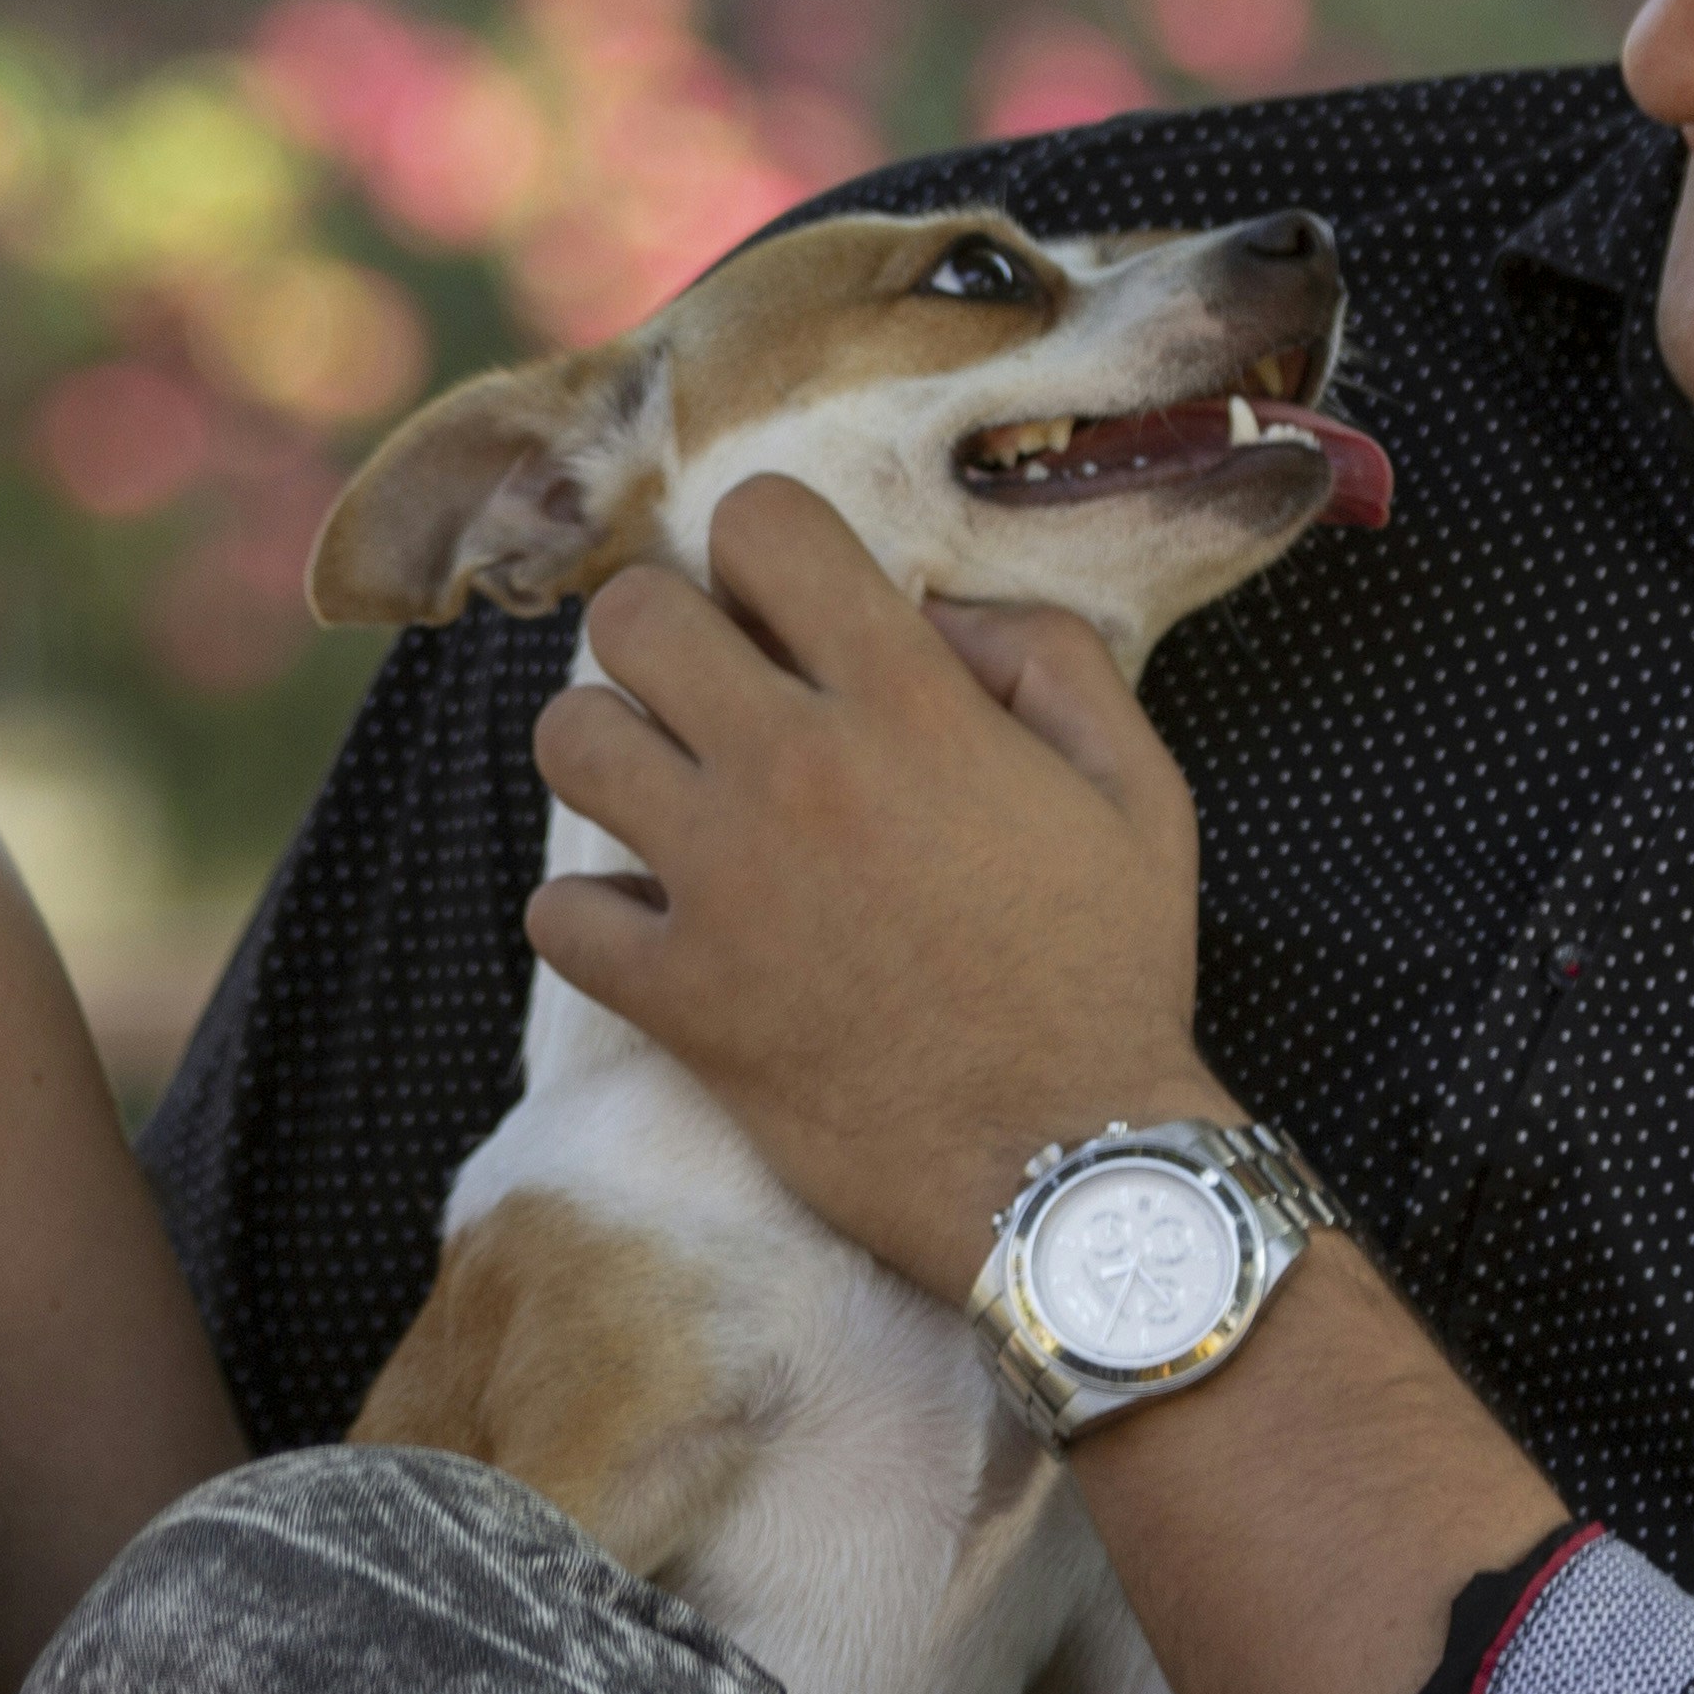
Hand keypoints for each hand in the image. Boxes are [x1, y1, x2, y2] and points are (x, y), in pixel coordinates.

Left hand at [526, 475, 1220, 1296]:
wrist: (1074, 1170)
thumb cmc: (1115, 974)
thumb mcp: (1139, 787)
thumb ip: (1047, 658)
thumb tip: (937, 611)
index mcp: (909, 704)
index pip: (761, 523)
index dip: (766, 547)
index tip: (789, 604)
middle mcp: (797, 771)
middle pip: (632, 615)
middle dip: (667, 631)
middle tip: (715, 692)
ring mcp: (723, 884)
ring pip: (569, 740)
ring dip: (613, 751)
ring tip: (671, 794)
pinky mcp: (679, 997)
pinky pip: (555, 910)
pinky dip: (592, 912)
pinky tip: (657, 923)